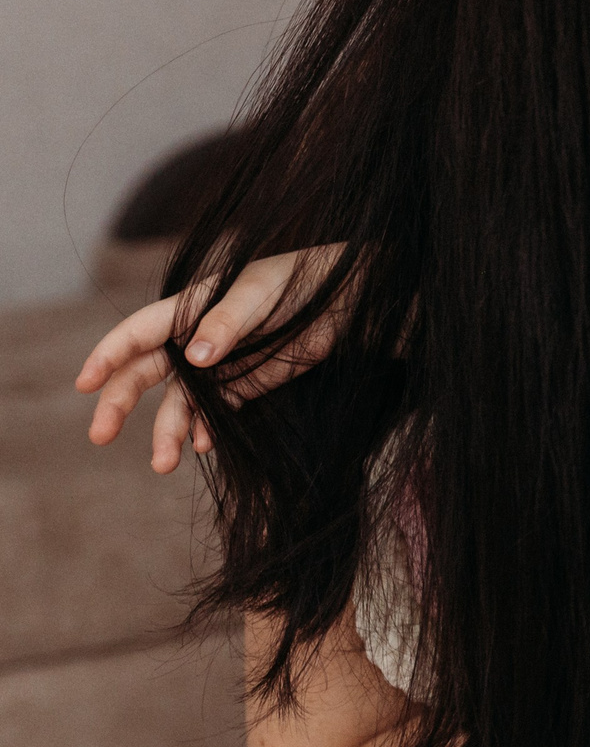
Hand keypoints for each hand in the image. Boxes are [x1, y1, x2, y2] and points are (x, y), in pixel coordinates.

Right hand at [74, 244, 348, 471]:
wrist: (348, 300)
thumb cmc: (299, 282)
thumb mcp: (261, 296)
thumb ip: (227, 322)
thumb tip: (192, 357)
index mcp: (190, 308)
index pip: (138, 333)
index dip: (108, 356)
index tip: (84, 384)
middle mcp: (195, 339)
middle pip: (144, 374)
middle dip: (119, 403)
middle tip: (100, 436)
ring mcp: (218, 365)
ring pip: (178, 403)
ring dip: (167, 431)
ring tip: (163, 464)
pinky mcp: (244, 385)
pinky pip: (213, 412)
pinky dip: (204, 431)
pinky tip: (203, 446)